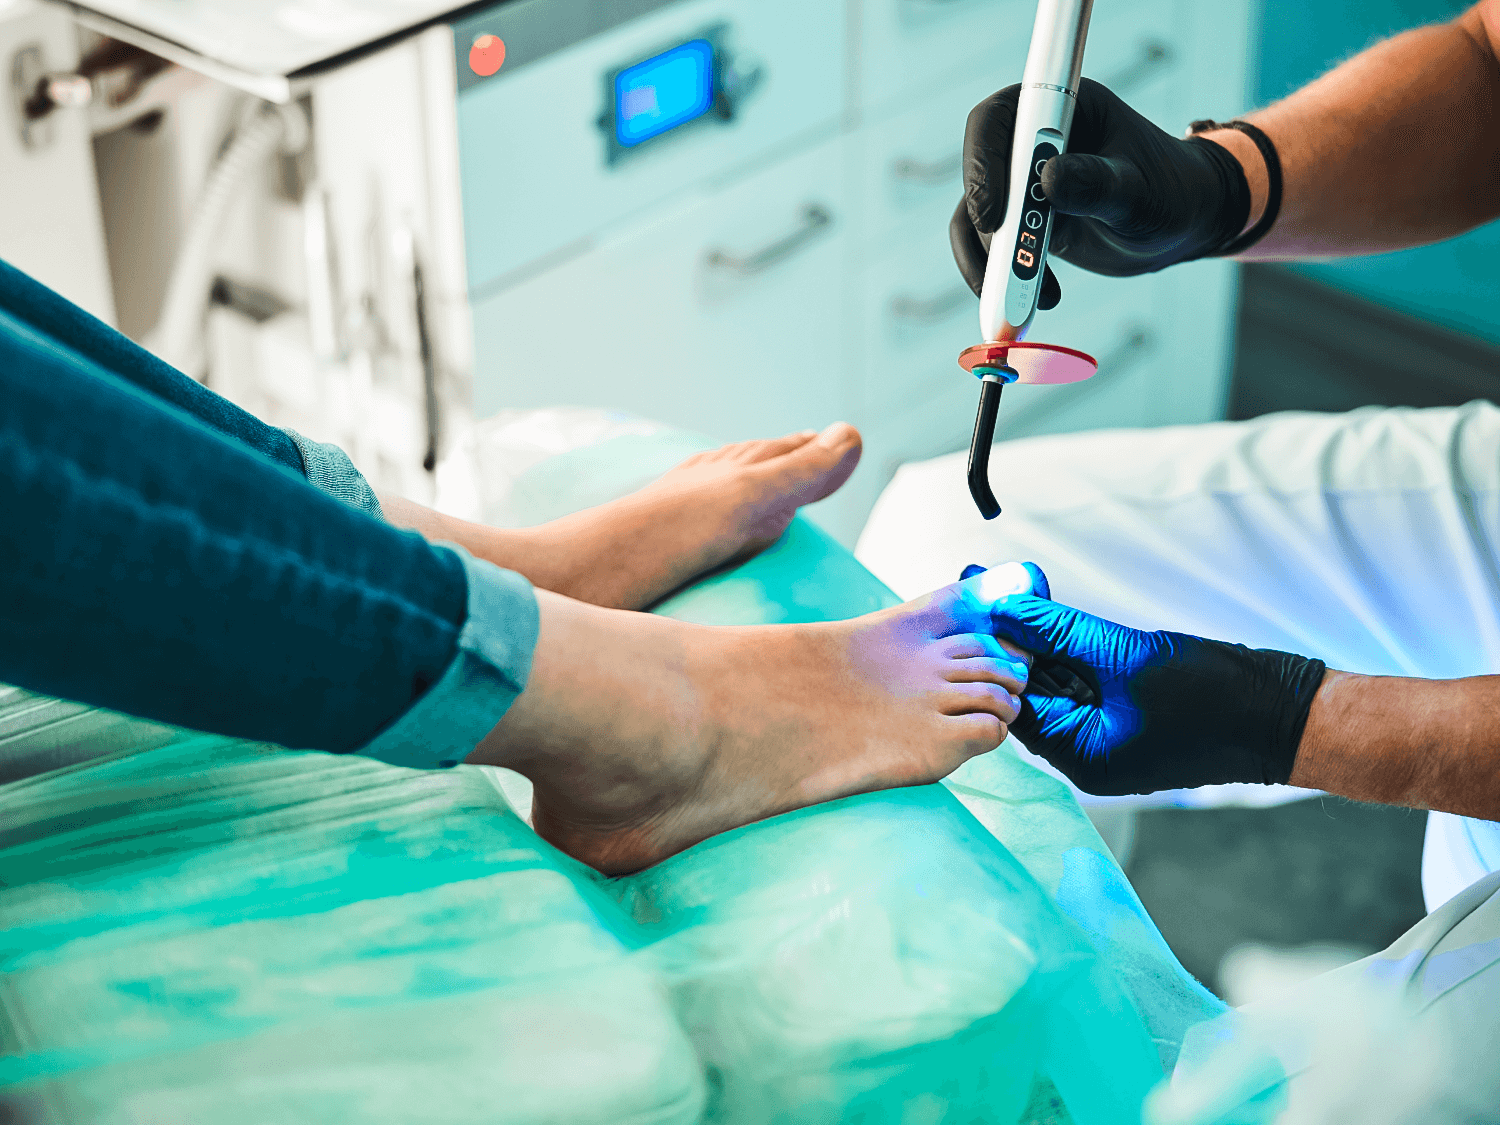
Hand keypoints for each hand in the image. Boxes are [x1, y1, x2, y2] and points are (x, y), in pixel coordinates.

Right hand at [950, 79, 1251, 301]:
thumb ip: (1098, 183)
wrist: (1183, 223)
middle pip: (979, 174)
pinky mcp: (1024, 222)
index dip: (983, 163)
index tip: (994, 217)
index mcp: (1062, 108)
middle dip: (984, 225)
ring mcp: (1025, 183)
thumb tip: (1049, 181)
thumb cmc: (1171, 191)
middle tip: (1007, 270)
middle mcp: (1034, 140)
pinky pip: (993, 250)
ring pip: (975, 219)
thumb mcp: (1140, 189)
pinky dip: (1006, 280)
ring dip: (992, 263)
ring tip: (1025, 299)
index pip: (998, 120)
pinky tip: (1047, 299)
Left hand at [971, 563, 1325, 795]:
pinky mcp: (1130, 719)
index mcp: (1081, 758)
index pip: (1015, 702)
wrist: (1288, 715)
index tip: (972, 603)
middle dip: (1012, 641)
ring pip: (1058, 685)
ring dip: (1040, 641)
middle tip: (984, 588)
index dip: (994, 650)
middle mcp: (1088, 756)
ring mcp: (1111, 739)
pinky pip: (1086, 685)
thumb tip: (1007, 608)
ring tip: (1011, 591)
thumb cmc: (1217, 696)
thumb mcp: (1127, 656)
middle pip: (1032, 692)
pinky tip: (1050, 613)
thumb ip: (1063, 632)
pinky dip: (1070, 652)